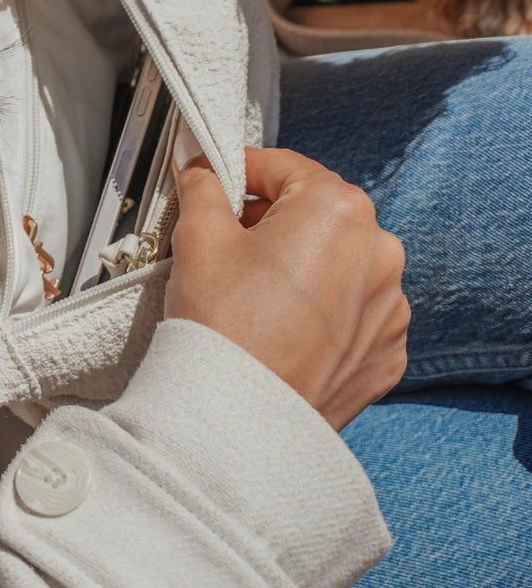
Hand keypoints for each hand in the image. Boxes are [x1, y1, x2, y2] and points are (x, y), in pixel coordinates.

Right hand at [165, 148, 409, 430]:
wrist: (240, 423)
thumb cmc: (224, 328)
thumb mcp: (199, 236)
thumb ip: (202, 186)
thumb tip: (198, 164)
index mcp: (340, 211)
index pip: (282, 167)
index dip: (239, 171)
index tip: (213, 183)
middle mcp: (380, 254)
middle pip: (314, 214)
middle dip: (269, 222)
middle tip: (224, 244)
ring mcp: (389, 308)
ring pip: (336, 264)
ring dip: (299, 267)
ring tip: (250, 293)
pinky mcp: (385, 354)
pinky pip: (351, 314)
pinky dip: (320, 313)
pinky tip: (279, 328)